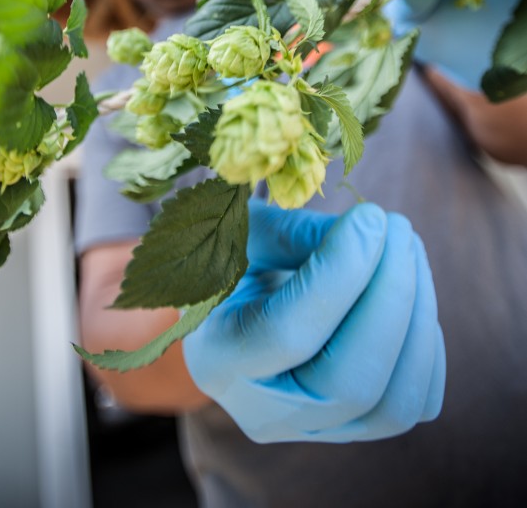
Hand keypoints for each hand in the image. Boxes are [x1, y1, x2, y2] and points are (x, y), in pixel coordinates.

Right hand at [183, 200, 444, 443]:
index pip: (287, 332)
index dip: (340, 272)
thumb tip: (371, 231)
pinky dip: (426, 345)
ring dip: (417, 318)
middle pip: (349, 382)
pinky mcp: (359, 426)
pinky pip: (417, 403)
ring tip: (409, 250)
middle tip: (397, 226)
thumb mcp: (244, 233)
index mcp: (217, 358)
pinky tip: (410, 292)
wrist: (237, 305)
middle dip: (390, 296)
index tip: (368, 215)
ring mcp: (316, 429)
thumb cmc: (236, 257)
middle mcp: (263, 412)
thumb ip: (295, 232)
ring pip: (394, 404)